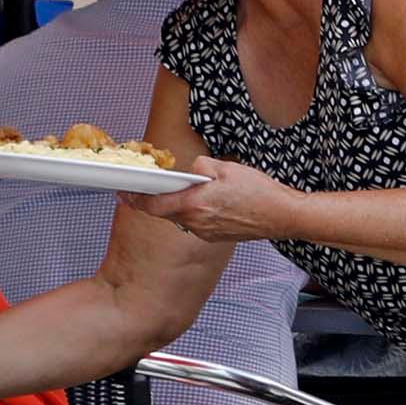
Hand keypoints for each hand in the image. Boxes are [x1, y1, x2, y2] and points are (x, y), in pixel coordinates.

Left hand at [149, 157, 292, 245]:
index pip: (155, 205)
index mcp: (196, 203)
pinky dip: (195, 213)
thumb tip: (192, 170)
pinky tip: (208, 203)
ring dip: (179, 206)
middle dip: (158, 200)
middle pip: (166, 213)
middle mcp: (197, 223)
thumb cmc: (259, 192)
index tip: (124, 193)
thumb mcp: (227, 168)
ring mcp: (206, 233)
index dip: (136, 200)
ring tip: (189, 192)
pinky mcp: (215, 237)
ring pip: (181, 218)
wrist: (282, 216)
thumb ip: (202, 167)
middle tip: (150, 188)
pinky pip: (195, 224)